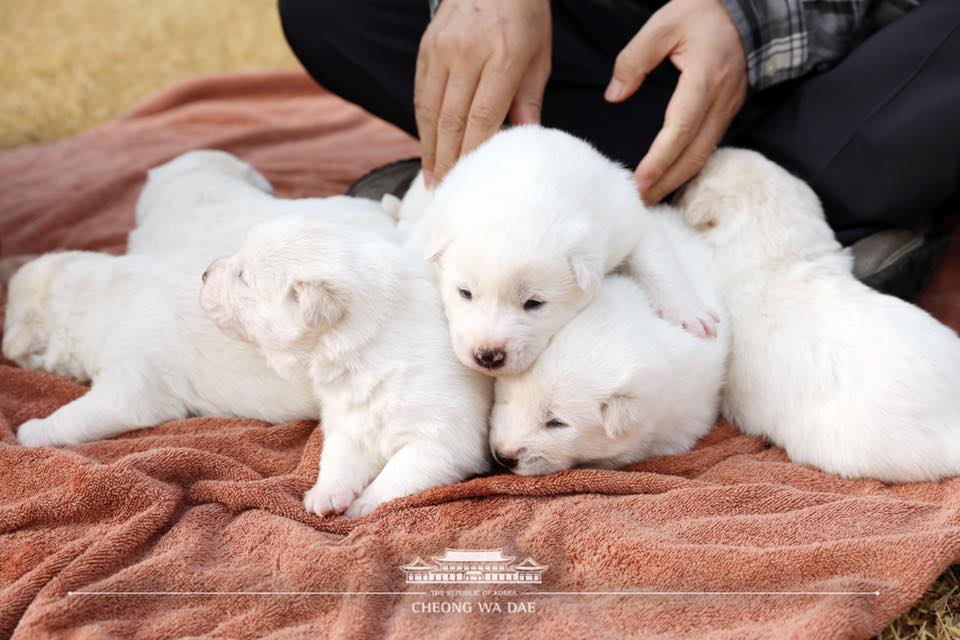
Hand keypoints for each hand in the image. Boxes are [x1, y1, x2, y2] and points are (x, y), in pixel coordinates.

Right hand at [415, 0, 551, 186]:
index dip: (472, 153)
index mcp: (503, 57)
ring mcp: (442, 49)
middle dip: (447, 160)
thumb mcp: (539, 57)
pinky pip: (421, 93)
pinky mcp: (426, 47)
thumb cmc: (525, 17)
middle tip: (444, 190)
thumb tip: (527, 141)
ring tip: (432, 177)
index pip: (482, 117)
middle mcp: (468, 54)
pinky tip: (427, 146)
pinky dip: (423, 123)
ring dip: (430, 148)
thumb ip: (529, 101)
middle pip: (452, 119)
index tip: (469, 181)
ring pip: (430, 109)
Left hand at [605, 0, 746, 203]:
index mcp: (704, 79)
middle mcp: (721, 101)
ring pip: (703, 155)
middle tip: (638, 203)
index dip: (659, 160)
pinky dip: (688, 167)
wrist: (745, 10)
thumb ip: (635, 58)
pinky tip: (669, 178)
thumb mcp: (664, 23)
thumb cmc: (702, 12)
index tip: (639, 181)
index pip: (680, 129)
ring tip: (649, 197)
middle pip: (694, 153)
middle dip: (666, 182)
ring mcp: (728, 108)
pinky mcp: (727, 111)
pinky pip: (708, 146)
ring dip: (677, 180)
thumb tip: (615, 94)